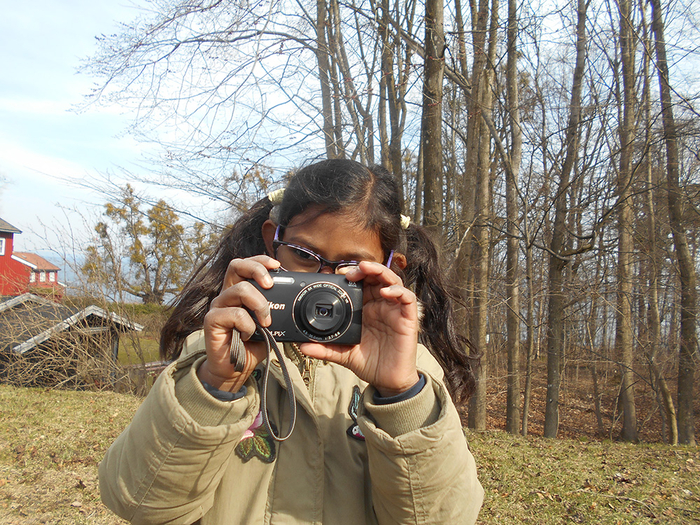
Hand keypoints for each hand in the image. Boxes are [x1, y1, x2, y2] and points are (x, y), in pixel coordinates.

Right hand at [198, 255, 279, 391]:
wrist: (235, 369)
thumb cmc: (252, 345)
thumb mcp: (270, 323)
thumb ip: (277, 310)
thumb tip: (296, 300)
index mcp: (240, 291)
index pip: (246, 265)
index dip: (260, 260)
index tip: (278, 265)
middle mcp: (227, 295)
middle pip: (236, 265)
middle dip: (257, 269)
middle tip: (271, 284)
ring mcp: (218, 307)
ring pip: (239, 289)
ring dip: (259, 304)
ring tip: (266, 322)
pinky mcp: (212, 321)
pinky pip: (234, 314)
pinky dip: (247, 325)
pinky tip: (248, 335)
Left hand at [299, 261, 419, 395]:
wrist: (387, 381)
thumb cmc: (370, 362)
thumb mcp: (343, 353)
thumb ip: (325, 348)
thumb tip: (303, 346)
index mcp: (366, 308)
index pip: (361, 283)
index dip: (351, 275)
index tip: (336, 275)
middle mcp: (380, 305)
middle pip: (376, 277)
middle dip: (363, 269)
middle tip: (349, 272)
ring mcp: (395, 310)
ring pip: (392, 281)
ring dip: (380, 271)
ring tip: (366, 269)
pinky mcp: (408, 318)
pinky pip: (408, 298)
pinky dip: (398, 291)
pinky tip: (386, 292)